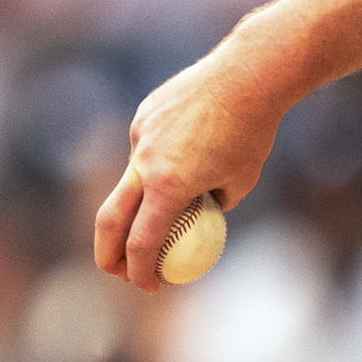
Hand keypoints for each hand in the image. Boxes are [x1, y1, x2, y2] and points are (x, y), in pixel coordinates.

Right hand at [95, 41, 293, 291]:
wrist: (247, 77)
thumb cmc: (253, 133)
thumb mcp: (241, 181)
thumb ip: (214, 203)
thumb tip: (198, 218)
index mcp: (168, 186)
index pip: (141, 242)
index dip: (141, 271)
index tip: (149, 285)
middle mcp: (144, 162)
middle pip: (109, 218)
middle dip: (107, 252)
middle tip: (119, 272)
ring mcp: (139, 136)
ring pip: (134, 177)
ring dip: (150, 193)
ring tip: (196, 172)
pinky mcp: (143, 115)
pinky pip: (148, 146)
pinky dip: (164, 156)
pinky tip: (197, 138)